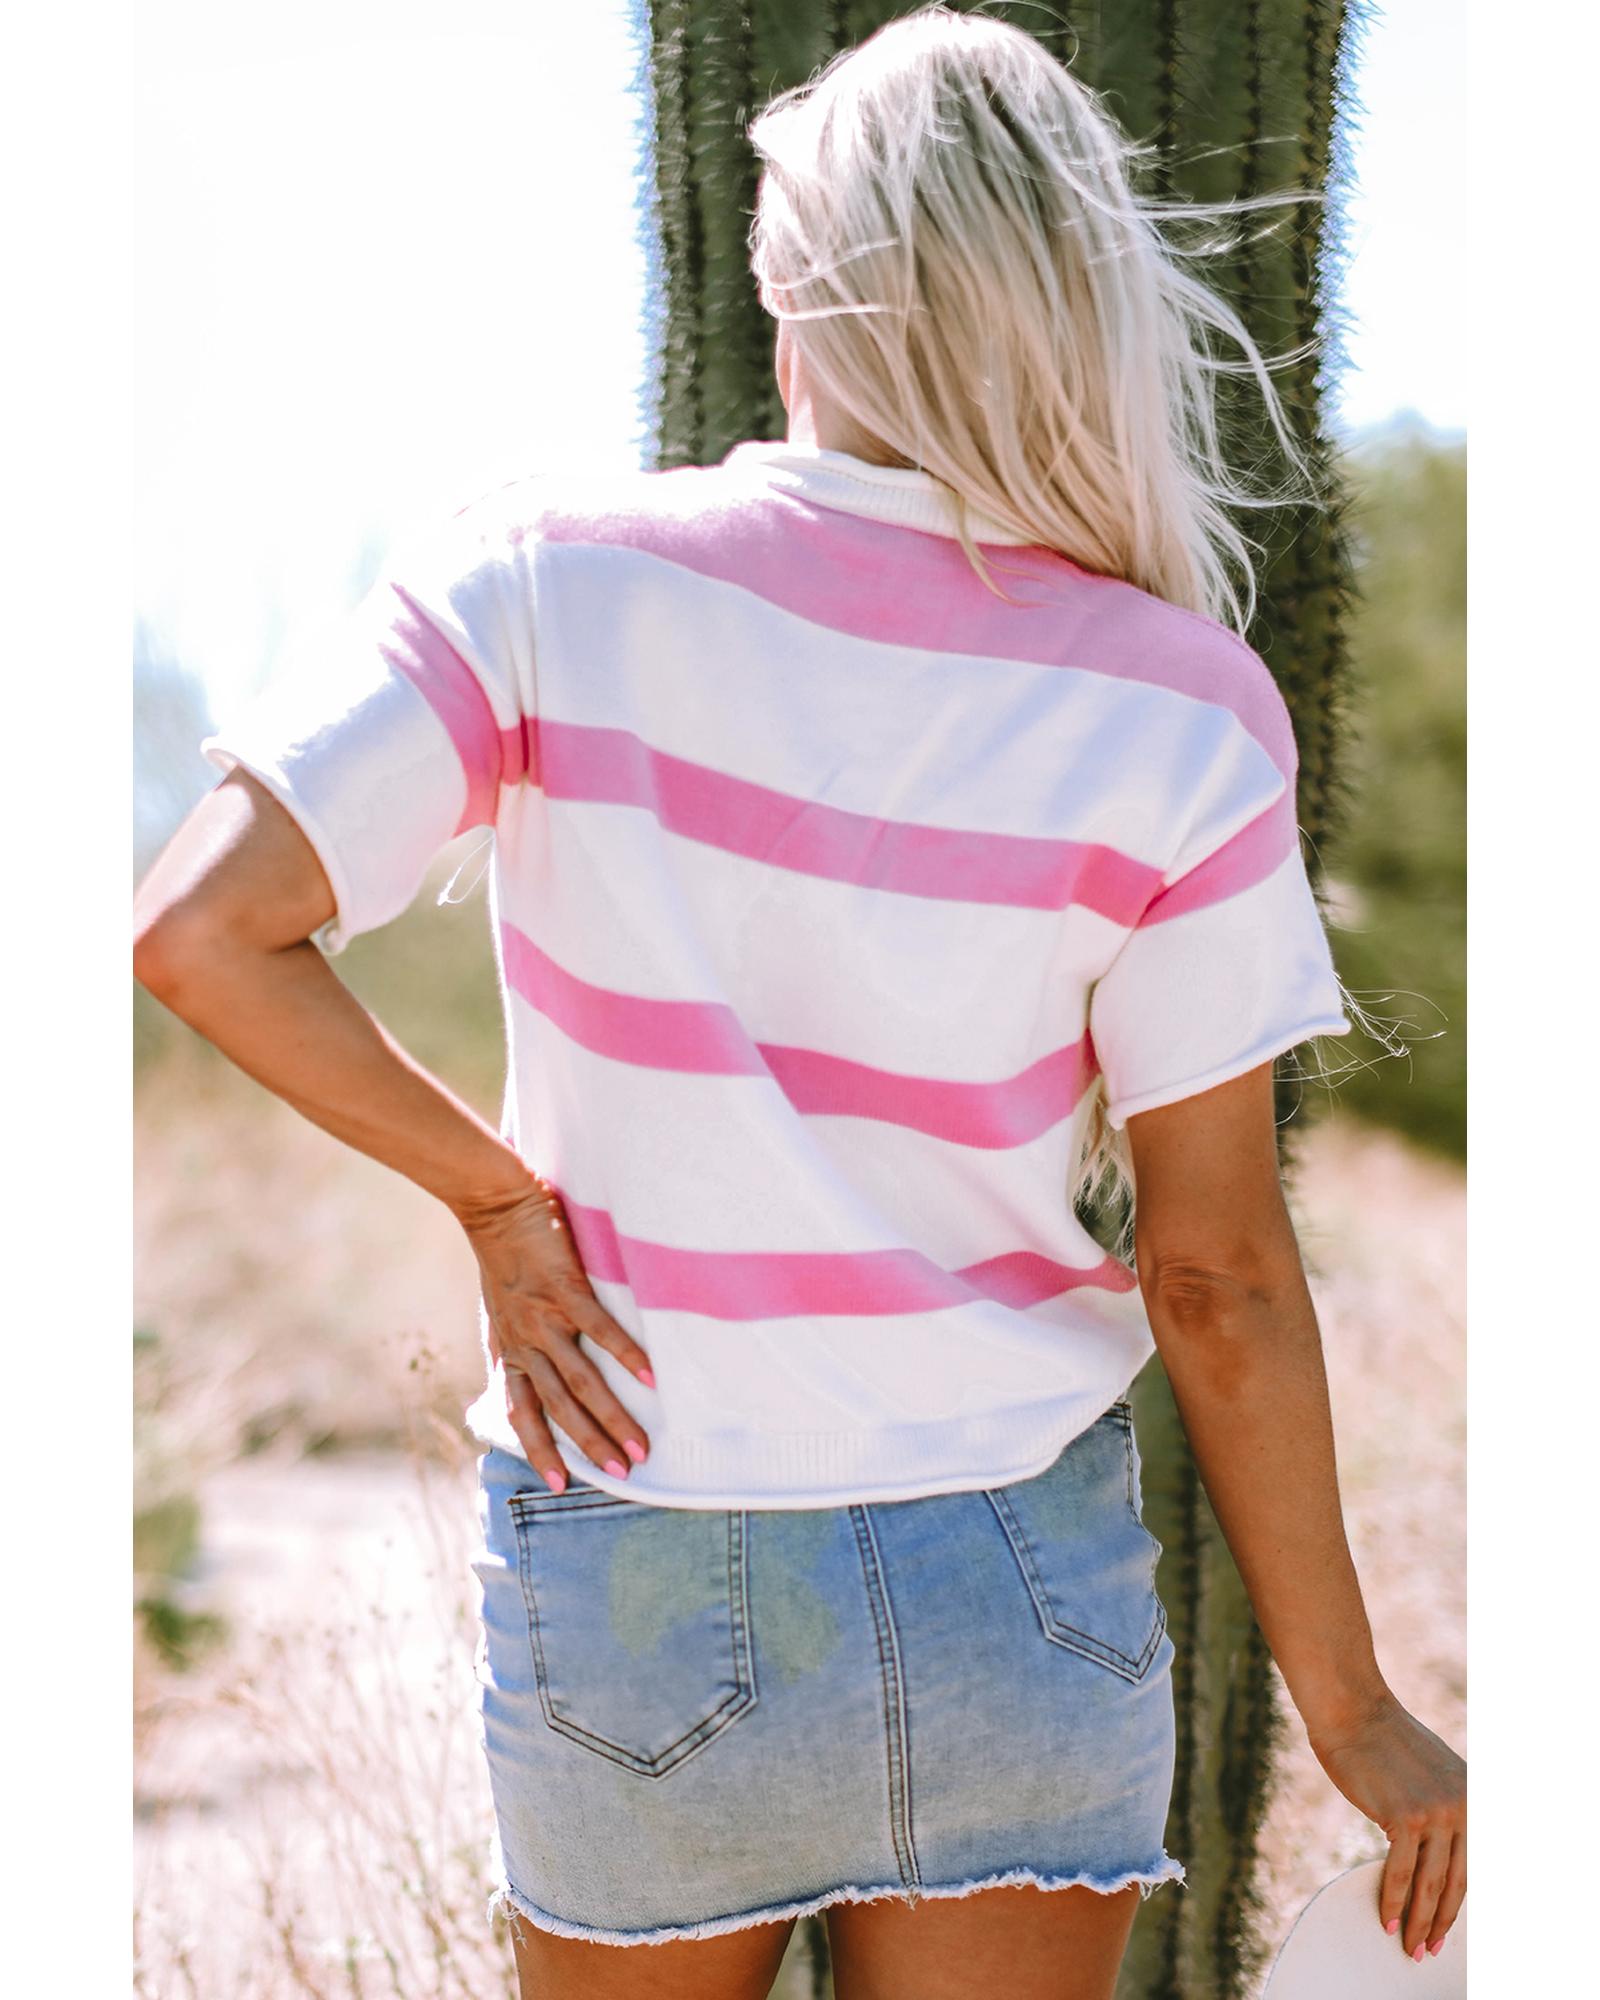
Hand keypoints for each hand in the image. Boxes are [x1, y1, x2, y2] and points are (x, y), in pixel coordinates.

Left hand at [457, 1173, 653, 1490]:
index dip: (540, 1450)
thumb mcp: (501, 1310)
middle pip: (559, 1409)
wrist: (493, 1206)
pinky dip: (626, 1355)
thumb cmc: (504, 1254)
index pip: (523, 1413)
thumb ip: (519, 1340)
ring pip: (580, 1382)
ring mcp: (545, 1318)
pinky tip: (651, 1377)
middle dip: (590, 1446)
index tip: (559, 1485)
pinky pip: (600, 1330)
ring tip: (640, 1444)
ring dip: (612, 1417)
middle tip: (623, 1473)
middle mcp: (525, 1343)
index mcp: (510, 1350)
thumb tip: (536, 1366)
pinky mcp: (565, 1289)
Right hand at [1306, 1688, 1465, 1961]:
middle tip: (1430, 1952)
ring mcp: (1436, 1813)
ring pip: (1430, 1885)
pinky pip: (1401, 1873)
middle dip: (1441, 1923)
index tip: (1446, 1931)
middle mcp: (1463, 1808)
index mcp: (1472, 1798)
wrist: (1351, 1711)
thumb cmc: (1380, 1742)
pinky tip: (1388, 1922)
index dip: (1457, 1904)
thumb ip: (1440, 1808)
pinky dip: (1393, 1902)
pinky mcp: (1406, 1817)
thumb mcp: (1428, 1774)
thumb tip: (1434, 1855)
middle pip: (1455, 1883)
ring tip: (1412, 1949)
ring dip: (1420, 1924)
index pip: (1471, 1866)